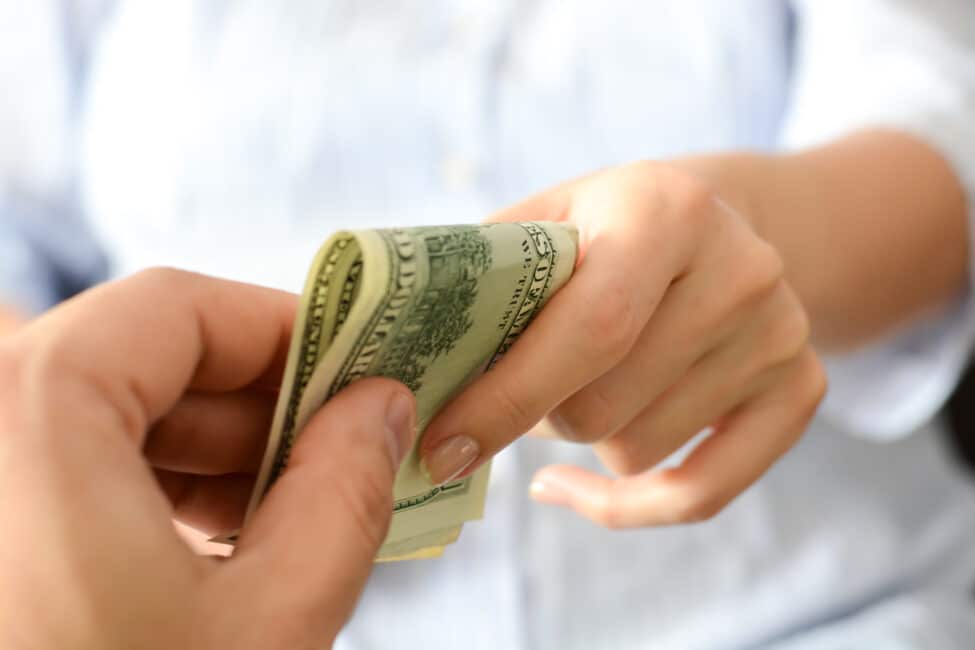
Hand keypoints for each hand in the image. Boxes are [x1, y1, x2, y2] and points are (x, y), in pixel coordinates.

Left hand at [0, 269, 415, 648]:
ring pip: (96, 414)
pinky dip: (141, 489)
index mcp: (25, 418)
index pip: (175, 306)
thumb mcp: (268, 625)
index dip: (284, 332)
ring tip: (281, 516)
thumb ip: (344, 493)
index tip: (354, 376)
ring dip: (201, 452)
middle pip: (133, 359)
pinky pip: (59, 466)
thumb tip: (379, 408)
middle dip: (251, 405)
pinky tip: (205, 547)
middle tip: (337, 453)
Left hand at [420, 162, 824, 527]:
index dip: (505, 399)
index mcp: (666, 209)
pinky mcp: (801, 390)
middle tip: (510, 394)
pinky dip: (626, 505)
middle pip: (606, 406)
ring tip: (567, 393)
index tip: (440, 448)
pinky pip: (701, 493)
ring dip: (579, 441)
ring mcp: (783, 334)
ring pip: (638, 451)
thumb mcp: (547, 218)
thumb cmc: (607, 226)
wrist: (718, 224)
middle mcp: (742, 269)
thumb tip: (390, 357)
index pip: (589, 329)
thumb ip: (480, 277)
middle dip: (535, 417)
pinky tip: (575, 486)